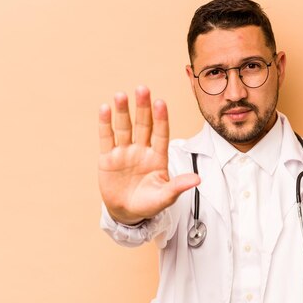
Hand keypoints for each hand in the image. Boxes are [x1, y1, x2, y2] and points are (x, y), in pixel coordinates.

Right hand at [98, 86, 199, 224]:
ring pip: (124, 128)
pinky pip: (107, 138)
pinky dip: (105, 124)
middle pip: (143, 125)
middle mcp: (142, 150)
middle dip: (143, 108)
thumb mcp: (165, 197)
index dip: (161, 119)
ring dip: (123, 112)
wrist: (127, 213)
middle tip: (143, 89)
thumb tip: (198, 179)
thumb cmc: (149, 204)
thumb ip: (178, 186)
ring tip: (121, 95)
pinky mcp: (108, 158)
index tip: (160, 103)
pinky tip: (105, 108)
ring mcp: (125, 152)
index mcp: (158, 157)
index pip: (161, 134)